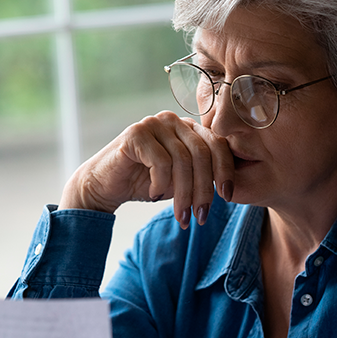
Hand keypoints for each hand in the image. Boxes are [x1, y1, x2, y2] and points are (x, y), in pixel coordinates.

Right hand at [59, 111, 234, 227]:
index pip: (218, 144)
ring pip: (182, 161)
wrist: (105, 186)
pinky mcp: (135, 133)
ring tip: (181, 216)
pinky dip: (160, 184)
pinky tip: (153, 193)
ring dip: (183, 195)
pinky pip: (160, 162)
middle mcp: (173, 120)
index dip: (226, 171)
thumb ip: (203, 175)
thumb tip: (231, 187)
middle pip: (202, 154)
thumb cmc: (146, 183)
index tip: (227, 197)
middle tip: (201, 217)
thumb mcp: (181, 180)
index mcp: (189, 127)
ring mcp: (153, 123)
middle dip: (203, 190)